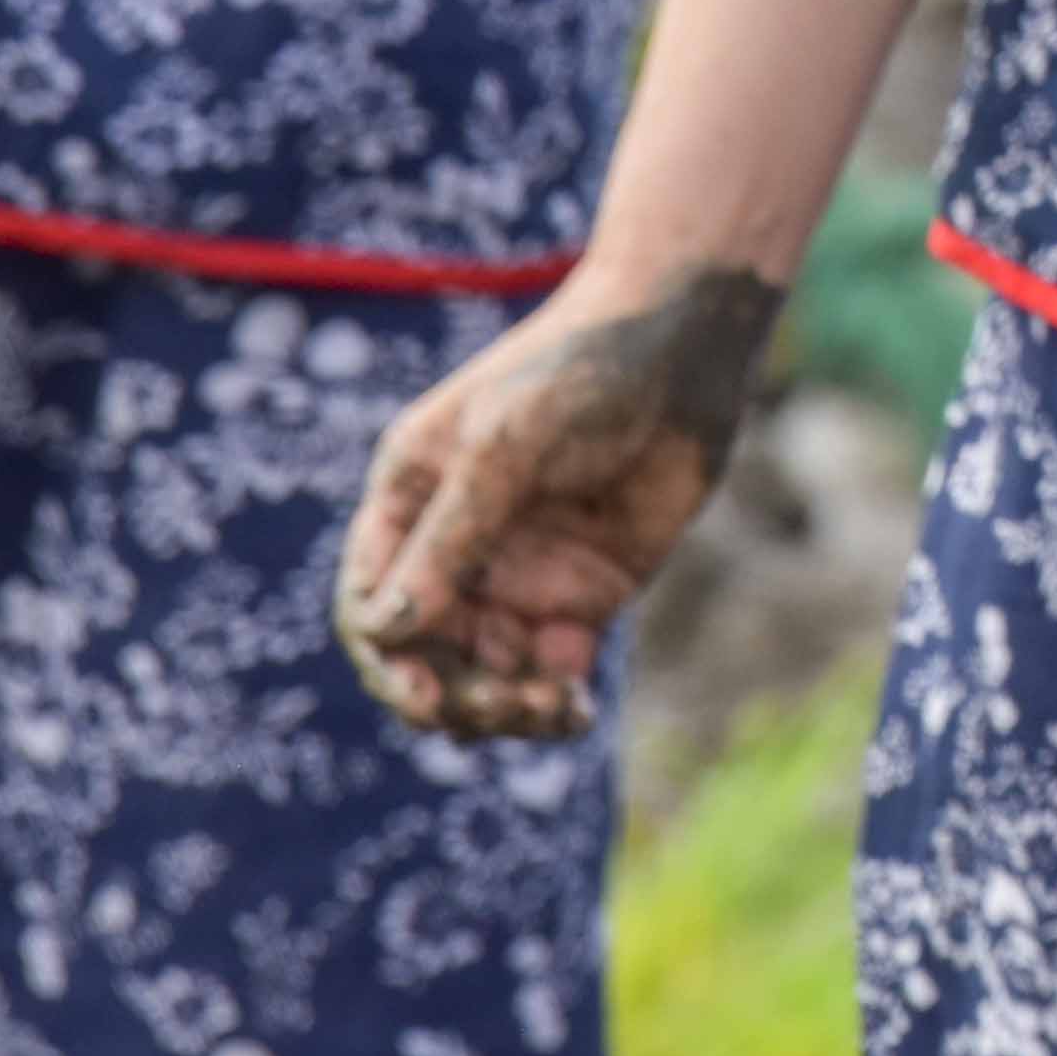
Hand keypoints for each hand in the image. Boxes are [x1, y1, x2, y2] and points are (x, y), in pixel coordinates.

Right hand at [332, 260, 780, 743]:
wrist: (685, 346)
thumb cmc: (578, 373)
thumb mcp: (504, 447)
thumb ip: (451, 537)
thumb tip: (385, 630)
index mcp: (409, 504)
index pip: (370, 604)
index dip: (387, 659)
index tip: (422, 693)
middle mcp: (455, 549)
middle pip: (425, 656)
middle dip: (451, 697)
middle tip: (503, 705)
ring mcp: (519, 575)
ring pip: (485, 675)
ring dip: (503, 709)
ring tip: (549, 708)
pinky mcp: (584, 593)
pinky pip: (551, 669)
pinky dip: (553, 698)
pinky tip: (574, 707)